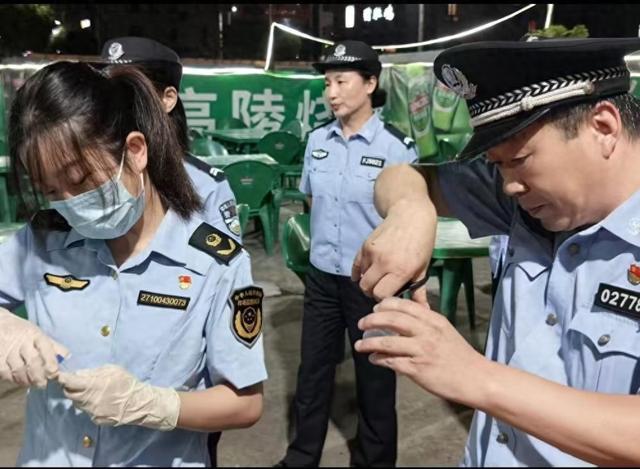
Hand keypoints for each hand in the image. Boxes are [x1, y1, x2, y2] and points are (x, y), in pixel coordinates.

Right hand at [0, 310, 68, 387]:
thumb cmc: (23, 332)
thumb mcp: (39, 334)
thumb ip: (53, 346)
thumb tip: (68, 358)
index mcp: (35, 334)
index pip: (45, 348)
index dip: (51, 362)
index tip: (55, 373)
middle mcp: (21, 342)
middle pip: (32, 361)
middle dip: (40, 375)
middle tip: (43, 384)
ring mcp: (8, 351)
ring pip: (19, 370)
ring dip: (27, 380)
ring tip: (33, 383)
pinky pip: (7, 374)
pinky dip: (15, 380)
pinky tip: (21, 381)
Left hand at [57, 364, 180, 430]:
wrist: (139, 403)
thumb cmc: (127, 383)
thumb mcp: (112, 370)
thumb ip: (93, 372)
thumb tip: (78, 374)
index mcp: (93, 386)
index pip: (69, 382)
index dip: (61, 378)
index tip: (57, 375)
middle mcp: (89, 401)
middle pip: (69, 394)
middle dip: (69, 387)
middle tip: (75, 382)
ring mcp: (92, 412)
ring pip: (77, 403)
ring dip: (80, 396)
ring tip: (92, 391)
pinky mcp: (96, 420)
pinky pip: (87, 411)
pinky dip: (89, 405)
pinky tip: (100, 401)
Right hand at [352, 197, 435, 302]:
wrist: (411, 215)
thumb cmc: (422, 243)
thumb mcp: (423, 268)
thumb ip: (419, 291)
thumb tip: (423, 311)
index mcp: (401, 270)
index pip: (381, 295)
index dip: (384, 298)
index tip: (390, 295)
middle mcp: (384, 262)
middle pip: (367, 289)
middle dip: (373, 292)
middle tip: (382, 288)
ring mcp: (372, 253)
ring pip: (361, 279)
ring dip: (368, 281)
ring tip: (378, 278)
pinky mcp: (364, 246)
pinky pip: (356, 266)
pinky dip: (360, 273)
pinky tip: (366, 273)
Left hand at [354, 298, 486, 404]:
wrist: (475, 378)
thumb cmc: (459, 355)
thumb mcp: (444, 329)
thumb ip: (426, 320)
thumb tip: (406, 312)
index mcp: (434, 320)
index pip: (404, 306)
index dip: (386, 305)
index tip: (375, 308)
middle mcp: (427, 332)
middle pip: (392, 320)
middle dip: (372, 320)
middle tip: (362, 324)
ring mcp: (421, 351)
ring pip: (387, 342)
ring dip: (369, 343)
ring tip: (359, 344)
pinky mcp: (418, 369)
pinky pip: (392, 362)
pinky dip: (379, 359)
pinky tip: (373, 359)